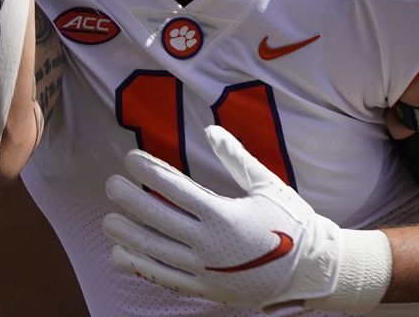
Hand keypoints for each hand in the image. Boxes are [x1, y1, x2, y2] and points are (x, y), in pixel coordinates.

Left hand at [103, 126, 344, 309]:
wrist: (311, 270)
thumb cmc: (292, 223)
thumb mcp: (268, 184)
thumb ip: (236, 157)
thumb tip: (211, 130)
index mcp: (223, 215)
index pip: (175, 189)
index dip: (149, 172)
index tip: (130, 159)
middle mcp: (209, 244)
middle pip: (158, 219)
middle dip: (130, 200)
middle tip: (110, 185)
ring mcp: (205, 269)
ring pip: (155, 250)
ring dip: (128, 234)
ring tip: (107, 221)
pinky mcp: (206, 288)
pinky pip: (165, 277)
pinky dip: (141, 267)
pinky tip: (121, 255)